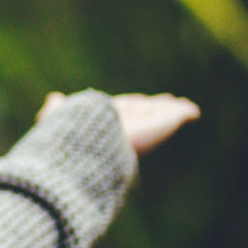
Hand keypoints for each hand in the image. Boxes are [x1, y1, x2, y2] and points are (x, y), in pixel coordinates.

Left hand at [38, 91, 200, 155]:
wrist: (84, 150)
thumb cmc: (67, 136)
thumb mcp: (57, 118)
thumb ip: (57, 109)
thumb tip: (54, 97)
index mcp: (102, 125)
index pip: (120, 113)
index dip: (131, 107)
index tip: (141, 101)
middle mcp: (124, 129)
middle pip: (143, 115)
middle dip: (154, 109)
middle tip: (169, 103)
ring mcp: (142, 130)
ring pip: (158, 118)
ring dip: (170, 112)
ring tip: (184, 107)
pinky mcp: (156, 129)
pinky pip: (172, 119)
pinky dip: (182, 114)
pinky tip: (193, 112)